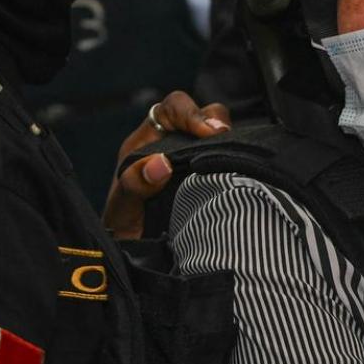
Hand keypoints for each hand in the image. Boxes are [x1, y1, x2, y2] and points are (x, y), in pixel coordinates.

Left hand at [102, 91, 229, 238]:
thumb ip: (135, 184)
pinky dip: (237, 164)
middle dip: (217, 124)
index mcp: (147, 142)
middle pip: (204, 115)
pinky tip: (241, 177)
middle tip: (228, 142)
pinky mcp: (211, 178)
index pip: (172, 108)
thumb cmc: (122, 227)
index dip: (191, 113)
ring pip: (221, 137)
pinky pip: (230, 162)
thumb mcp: (122, 207)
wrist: (133, 255)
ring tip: (237, 161)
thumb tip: (160, 164)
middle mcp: (174, 145)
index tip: (208, 131)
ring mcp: (194, 161)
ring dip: (231, 144)